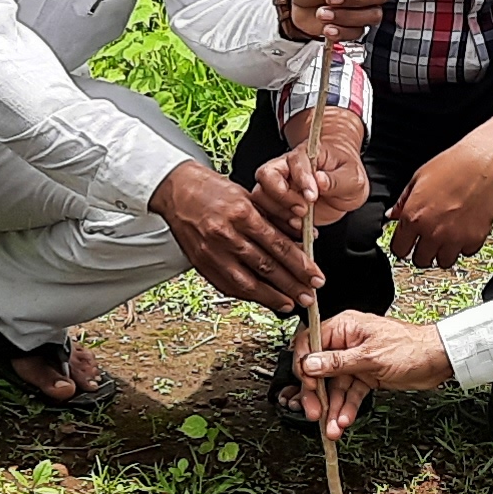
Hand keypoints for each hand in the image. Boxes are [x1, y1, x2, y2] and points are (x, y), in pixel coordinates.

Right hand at [153, 160, 319, 311]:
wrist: (177, 190)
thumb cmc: (213, 190)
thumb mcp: (250, 195)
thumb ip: (276, 217)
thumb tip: (304, 235)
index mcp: (242, 213)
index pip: (278, 245)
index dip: (300, 264)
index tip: (315, 276)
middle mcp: (226, 234)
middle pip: (266, 266)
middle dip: (291, 285)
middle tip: (309, 295)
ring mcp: (212, 252)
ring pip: (247, 282)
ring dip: (272, 297)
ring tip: (290, 304)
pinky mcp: (201, 264)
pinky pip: (228, 286)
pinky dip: (248, 295)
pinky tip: (263, 299)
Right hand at [250, 108, 370, 232]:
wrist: (344, 187)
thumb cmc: (346, 174)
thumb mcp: (352, 177)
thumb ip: (337, 179)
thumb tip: (320, 180)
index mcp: (305, 155)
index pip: (292, 162)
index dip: (301, 179)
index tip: (313, 195)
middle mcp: (286, 169)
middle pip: (266, 177)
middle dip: (282, 198)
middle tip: (303, 210)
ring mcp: (279, 188)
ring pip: (261, 198)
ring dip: (279, 214)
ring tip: (301, 222)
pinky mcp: (278, 207)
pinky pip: (268, 217)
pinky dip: (281, 228)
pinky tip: (300, 231)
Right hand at [294, 310, 451, 437]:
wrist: (438, 360)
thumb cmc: (411, 347)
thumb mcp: (370, 356)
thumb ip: (337, 362)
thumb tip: (310, 364)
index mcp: (345, 328)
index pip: (311, 343)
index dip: (305, 365)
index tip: (307, 384)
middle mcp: (347, 343)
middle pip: (320, 370)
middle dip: (317, 394)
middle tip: (315, 413)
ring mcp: (356, 362)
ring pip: (336, 387)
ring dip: (333, 408)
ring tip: (332, 427)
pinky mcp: (366, 376)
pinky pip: (350, 394)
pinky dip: (347, 408)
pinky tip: (344, 420)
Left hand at [390, 141, 492, 269]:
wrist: (482, 163)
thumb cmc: (451, 165)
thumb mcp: (418, 178)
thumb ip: (402, 201)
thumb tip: (393, 215)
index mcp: (413, 217)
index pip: (399, 250)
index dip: (402, 246)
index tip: (406, 243)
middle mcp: (432, 232)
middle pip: (420, 261)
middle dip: (421, 252)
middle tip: (427, 241)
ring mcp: (455, 238)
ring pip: (443, 262)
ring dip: (443, 252)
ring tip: (446, 238)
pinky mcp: (475, 239)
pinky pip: (465, 253)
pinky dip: (464, 246)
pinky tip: (463, 231)